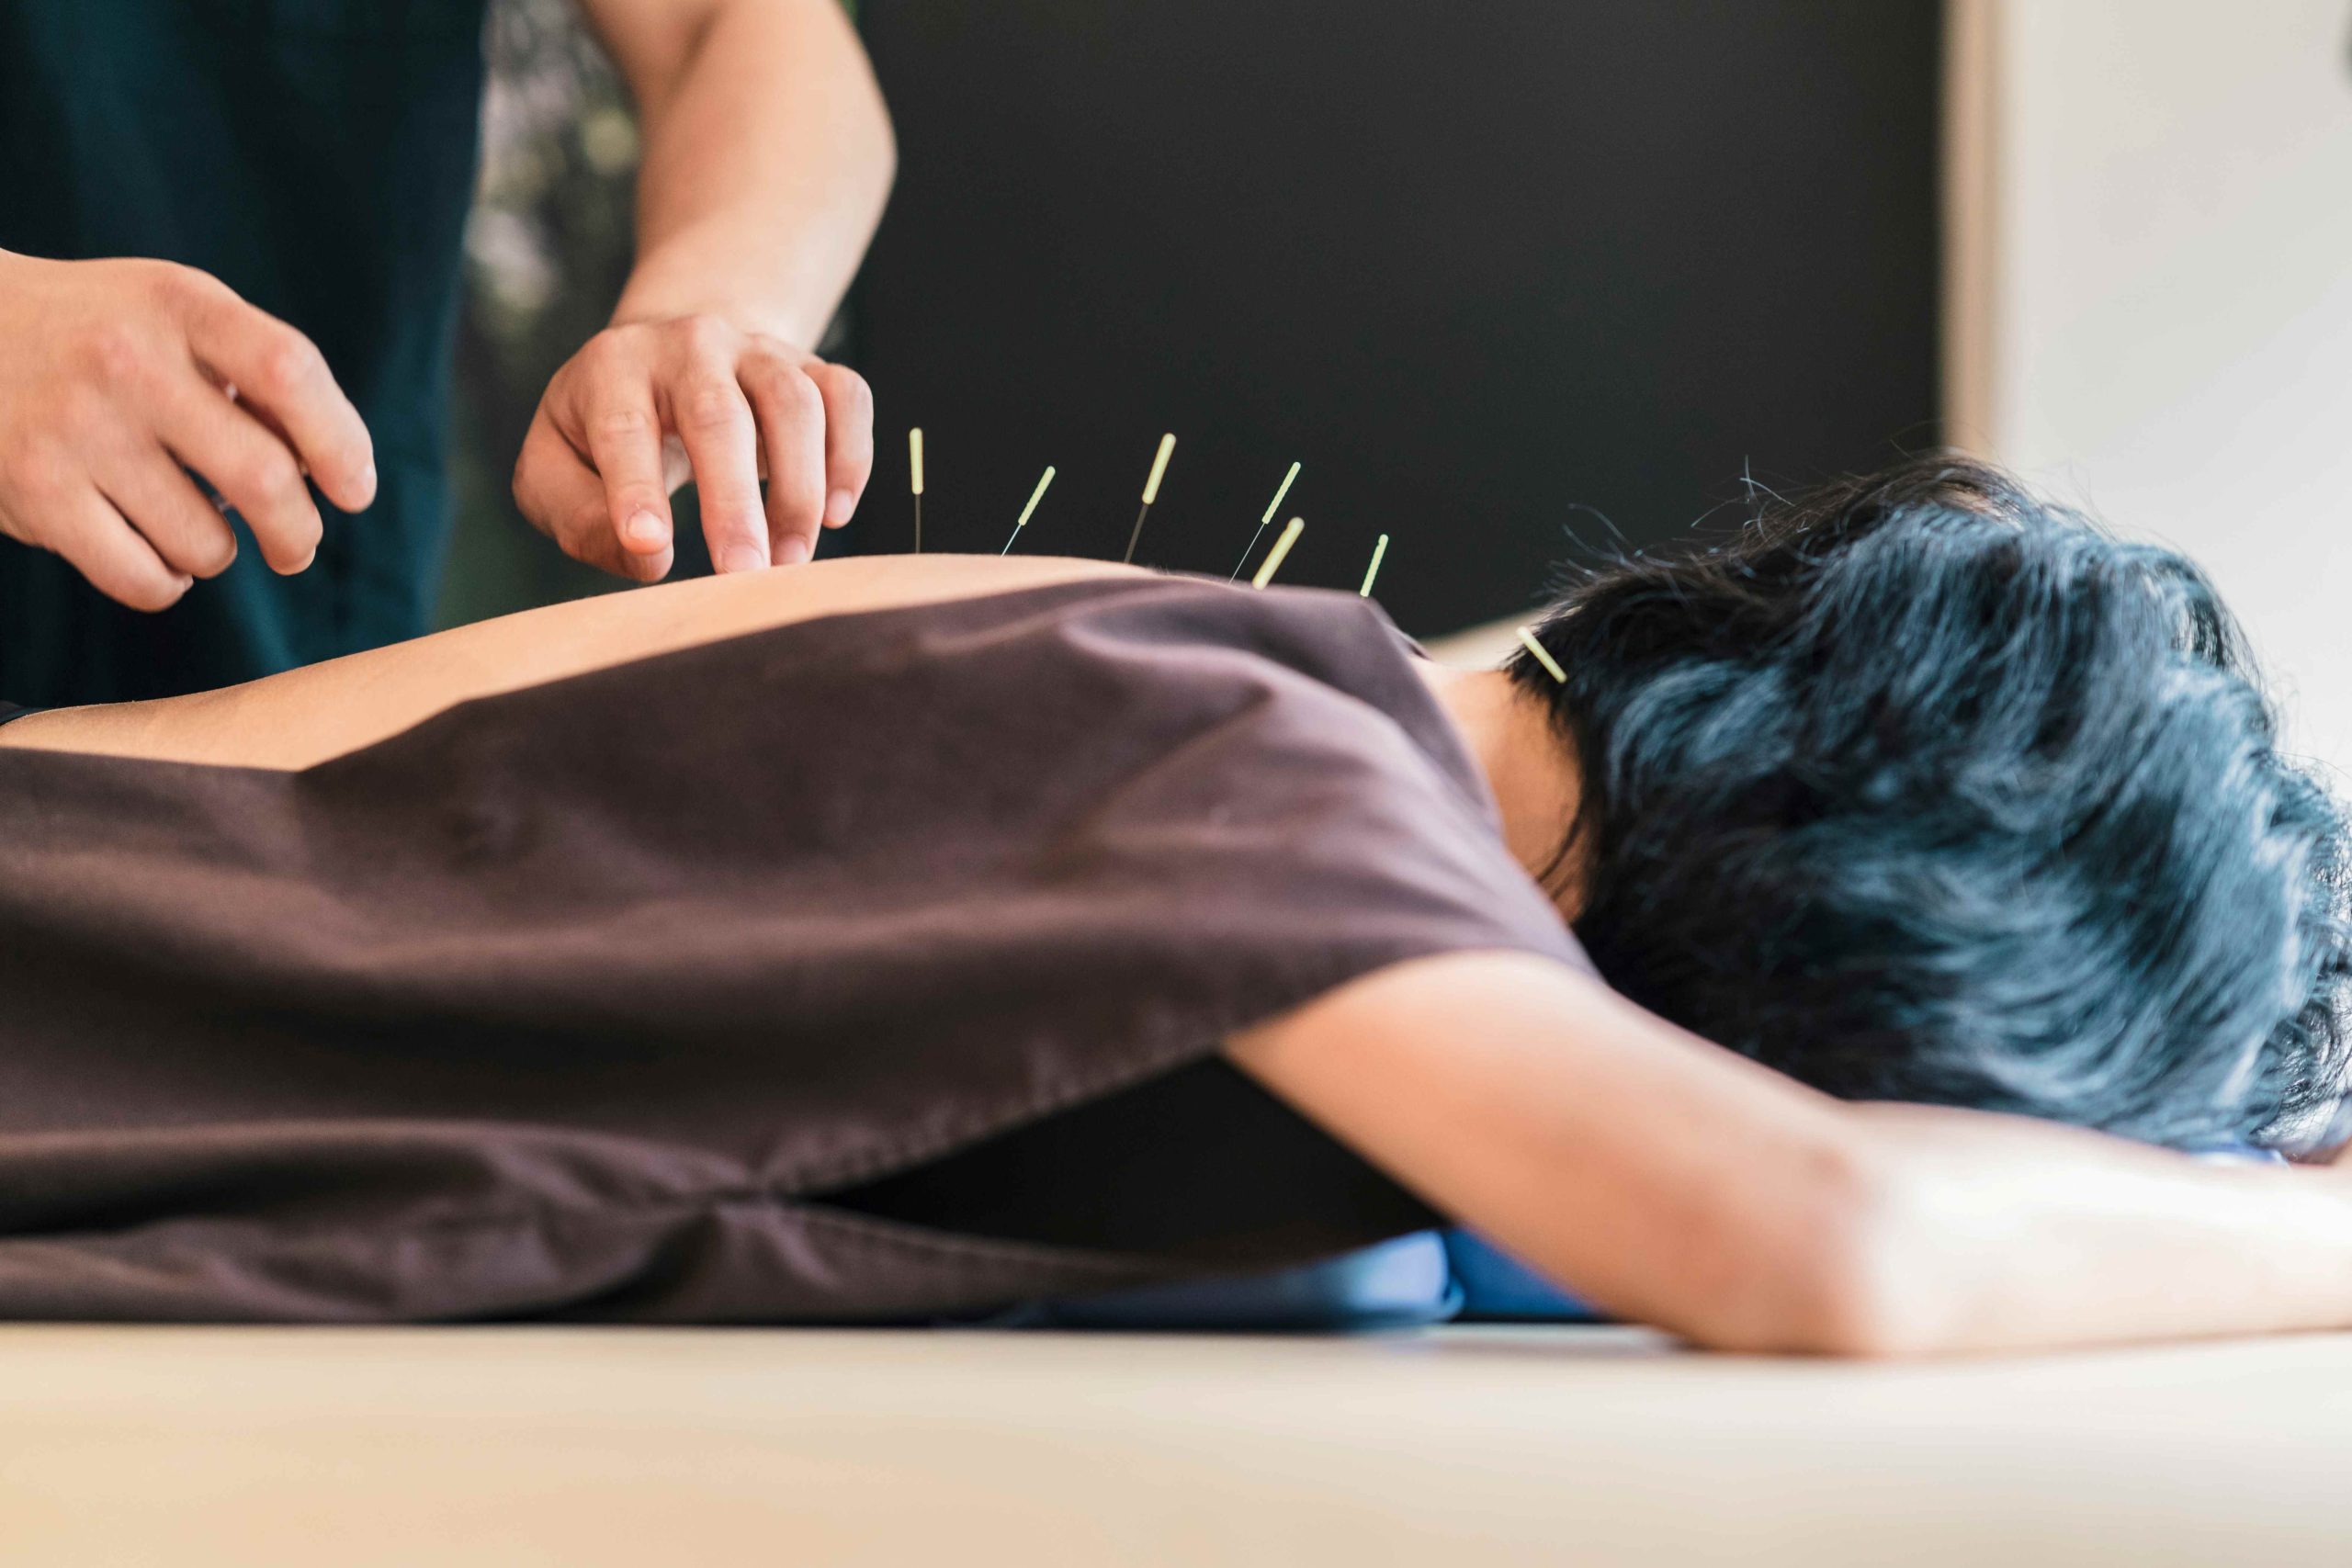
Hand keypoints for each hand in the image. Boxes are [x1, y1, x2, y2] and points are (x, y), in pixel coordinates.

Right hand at [0, 252, 376, 610]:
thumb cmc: (99, 336)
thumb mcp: (172, 315)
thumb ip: (254, 376)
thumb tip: (333, 471)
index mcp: (178, 304)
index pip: (288, 370)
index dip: (339, 442)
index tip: (353, 490)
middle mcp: (125, 359)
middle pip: (263, 475)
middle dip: (297, 533)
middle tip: (295, 548)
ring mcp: (75, 426)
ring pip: (205, 543)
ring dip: (218, 554)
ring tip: (194, 527)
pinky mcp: (34, 490)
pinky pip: (143, 579)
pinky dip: (166, 583)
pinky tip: (154, 554)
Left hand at [511, 313, 874, 581]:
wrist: (668, 359)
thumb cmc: (602, 433)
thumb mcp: (556, 470)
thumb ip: (580, 518)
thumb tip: (649, 557)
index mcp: (612, 367)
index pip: (624, 428)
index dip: (636, 489)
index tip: (649, 548)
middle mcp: (689, 345)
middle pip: (718, 414)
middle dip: (734, 502)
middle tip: (743, 576)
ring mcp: (757, 349)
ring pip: (795, 404)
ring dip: (798, 490)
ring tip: (789, 561)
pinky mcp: (810, 365)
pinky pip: (847, 398)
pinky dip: (850, 459)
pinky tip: (833, 514)